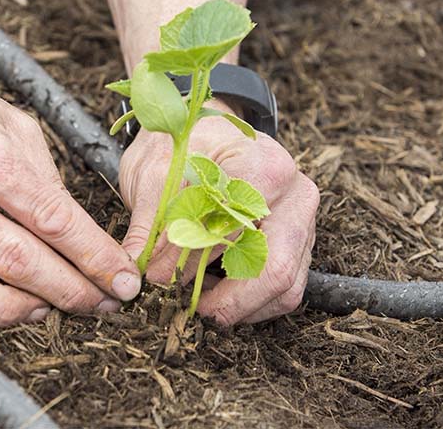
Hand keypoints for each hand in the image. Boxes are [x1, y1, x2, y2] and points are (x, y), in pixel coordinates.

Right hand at [0, 47, 140, 326]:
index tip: (121, 281)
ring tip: (41, 308)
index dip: (93, 256)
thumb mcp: (2, 115)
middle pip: (15, 260)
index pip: (49, 217)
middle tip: (100, 304)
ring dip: (11, 312)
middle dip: (70, 290)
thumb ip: (41, 173)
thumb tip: (74, 231)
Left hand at [119, 100, 318, 324]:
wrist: (205, 131)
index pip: (230, 231)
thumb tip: (139, 270)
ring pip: (284, 285)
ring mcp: (303, 221)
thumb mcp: (155, 173)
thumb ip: (151, 223)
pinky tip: (218, 298)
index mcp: (264, 167)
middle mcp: (296, 195)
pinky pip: (286, 287)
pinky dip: (253, 303)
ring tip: (199, 306)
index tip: (154, 278)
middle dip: (226, 300)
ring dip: (241, 306)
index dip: (189, 261)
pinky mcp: (299, 243)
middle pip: (273, 268)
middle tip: (187, 310)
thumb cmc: (181, 147)